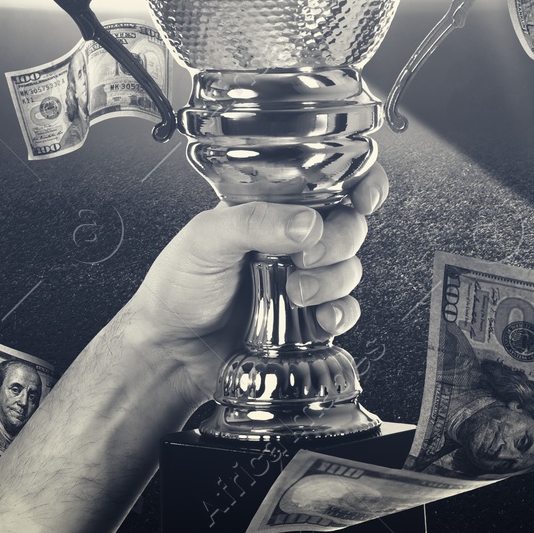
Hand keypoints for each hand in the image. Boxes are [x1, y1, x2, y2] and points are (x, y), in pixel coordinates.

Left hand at [124, 164, 388, 405]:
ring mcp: (303, 279)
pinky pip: (345, 311)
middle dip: (338, 240)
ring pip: (349, 268)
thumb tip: (307, 222)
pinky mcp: (308, 319)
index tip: (363, 197)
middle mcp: (292, 239)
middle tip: (304, 256)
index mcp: (270, 206)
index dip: (358, 183)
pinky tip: (319, 318)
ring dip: (332, 280)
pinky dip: (340, 313)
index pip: (327, 182)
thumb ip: (255, 221)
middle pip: (349, 225)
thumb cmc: (177, 286)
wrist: (170, 351)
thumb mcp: (205, 238)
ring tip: (294, 292)